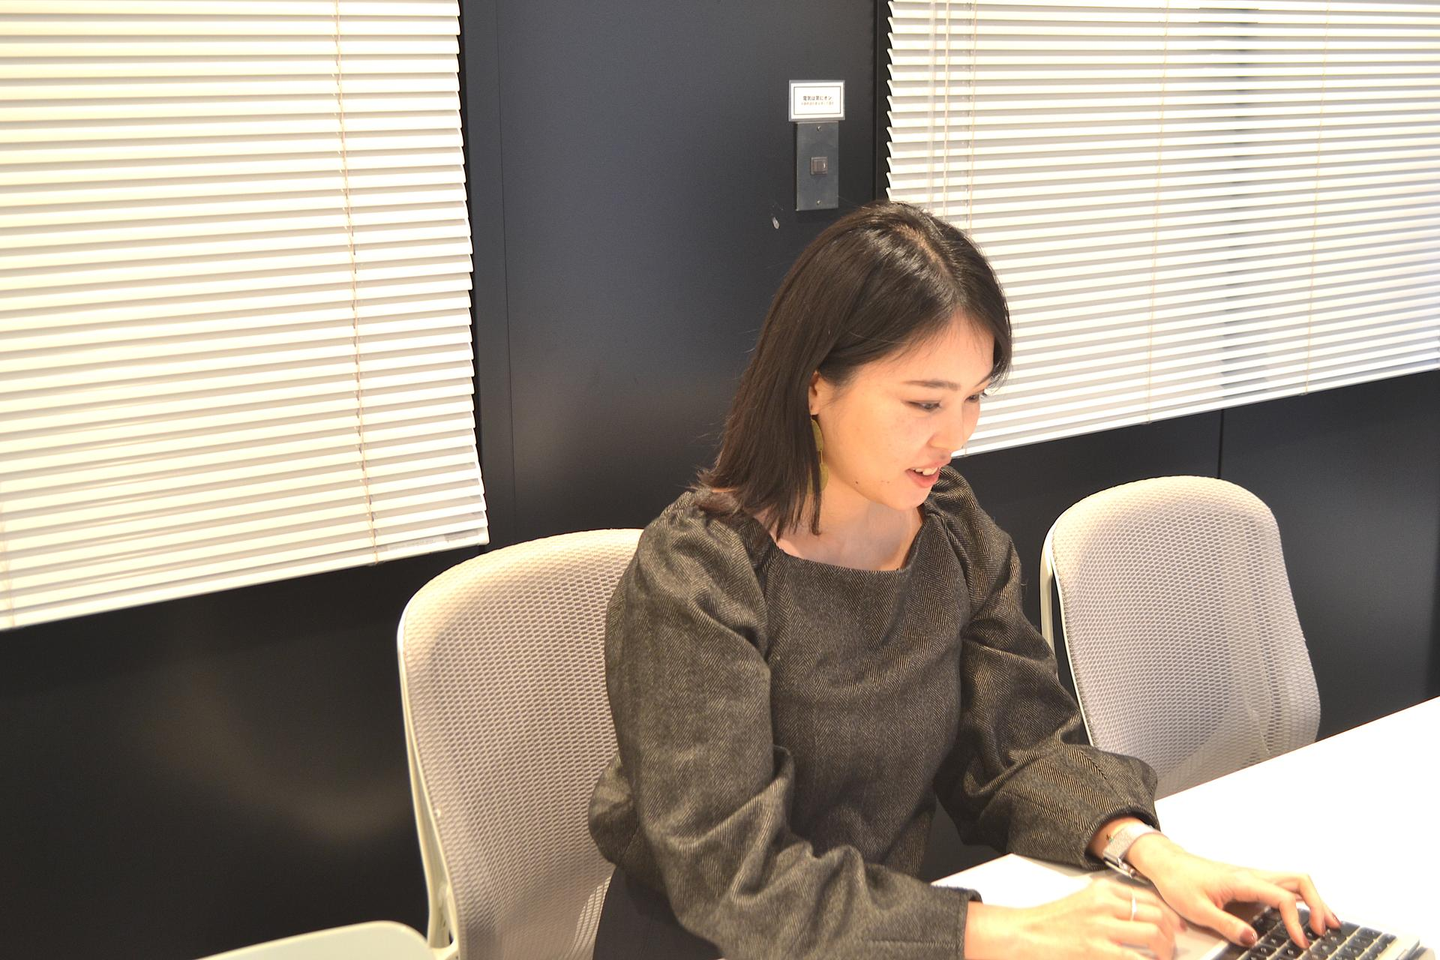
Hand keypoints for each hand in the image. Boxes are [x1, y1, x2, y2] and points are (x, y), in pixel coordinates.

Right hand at [965, 879, 1186, 959]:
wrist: (1024, 934)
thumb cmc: (1049, 923)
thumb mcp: (1081, 903)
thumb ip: (1108, 907)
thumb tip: (1138, 919)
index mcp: (1101, 891)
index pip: (1148, 897)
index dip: (1169, 914)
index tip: (1177, 926)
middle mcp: (1105, 905)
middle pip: (1156, 914)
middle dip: (1171, 934)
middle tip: (1172, 947)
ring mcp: (1102, 928)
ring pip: (1153, 934)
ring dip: (1165, 950)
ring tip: (1162, 958)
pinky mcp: (1098, 950)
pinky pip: (1136, 958)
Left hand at [1126, 835, 1341, 948]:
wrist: (1167, 864)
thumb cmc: (1179, 882)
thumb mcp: (1197, 909)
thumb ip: (1225, 924)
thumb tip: (1252, 939)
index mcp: (1242, 881)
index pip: (1282, 898)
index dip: (1296, 921)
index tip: (1300, 942)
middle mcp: (1253, 874)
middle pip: (1299, 881)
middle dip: (1318, 904)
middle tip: (1324, 930)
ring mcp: (1253, 876)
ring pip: (1294, 881)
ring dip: (1314, 899)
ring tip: (1327, 923)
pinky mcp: (1251, 881)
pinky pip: (1283, 886)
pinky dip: (1301, 898)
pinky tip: (1304, 914)